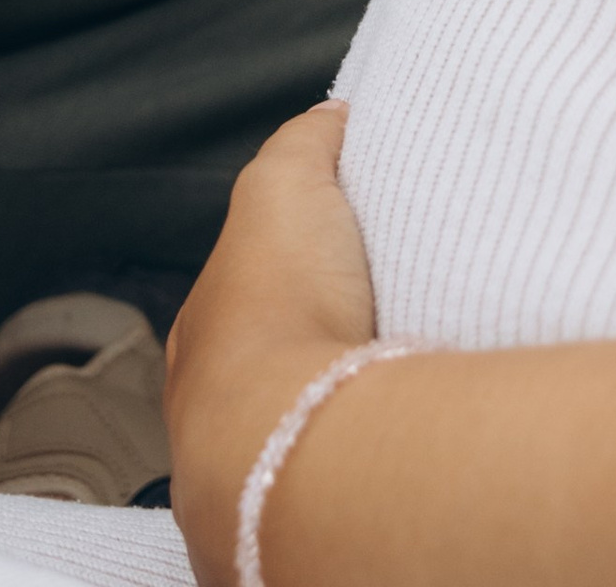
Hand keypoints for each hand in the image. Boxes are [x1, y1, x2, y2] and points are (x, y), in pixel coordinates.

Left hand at [165, 105, 378, 565]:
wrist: (288, 430)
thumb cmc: (276, 309)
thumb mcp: (285, 182)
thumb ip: (304, 142)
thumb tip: (329, 115)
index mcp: (208, 326)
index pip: (247, 290)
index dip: (296, 269)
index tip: (347, 258)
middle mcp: (219, 398)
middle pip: (279, 353)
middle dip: (326, 332)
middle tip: (391, 308)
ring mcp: (257, 454)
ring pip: (308, 408)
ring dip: (347, 386)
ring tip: (407, 358)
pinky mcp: (304, 499)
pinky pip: (342, 452)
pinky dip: (369, 430)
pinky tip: (402, 409)